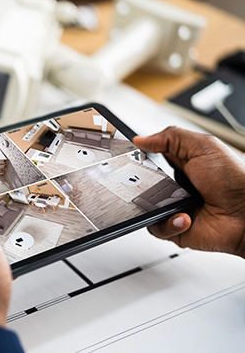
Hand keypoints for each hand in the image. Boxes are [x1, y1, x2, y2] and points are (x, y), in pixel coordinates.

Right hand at [133, 127, 244, 257]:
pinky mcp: (173, 227)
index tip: (129, 157)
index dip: (137, 157)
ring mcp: (172, 206)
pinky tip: (185, 218)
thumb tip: (141, 139)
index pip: (147, 158)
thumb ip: (170, 137)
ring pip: (143, 207)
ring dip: (156, 205)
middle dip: (141, 183)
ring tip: (176, 203)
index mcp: (179, 163)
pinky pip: (155, 227)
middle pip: (140, 182)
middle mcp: (173, 185)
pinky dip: (168, 223)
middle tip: (151, 182)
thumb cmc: (236, 180)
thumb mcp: (204, 146)